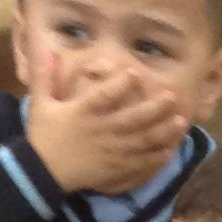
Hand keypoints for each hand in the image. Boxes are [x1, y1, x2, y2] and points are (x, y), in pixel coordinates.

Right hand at [26, 48, 188, 195]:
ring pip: (142, 141)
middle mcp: (102, 131)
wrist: (44, 172)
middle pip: (133, 118)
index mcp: (83, 112)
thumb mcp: (40, 103)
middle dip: (155, 107)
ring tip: (180, 121)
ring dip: (163, 131)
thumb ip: (44, 76)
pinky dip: (156, 158)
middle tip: (172, 96)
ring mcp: (112, 152)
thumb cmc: (43, 135)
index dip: (120, 84)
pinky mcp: (116, 169)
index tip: (134, 72)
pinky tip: (170, 151)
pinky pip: (140, 164)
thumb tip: (45, 49)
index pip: (104, 95)